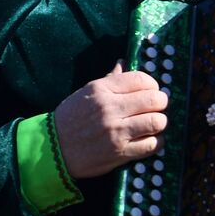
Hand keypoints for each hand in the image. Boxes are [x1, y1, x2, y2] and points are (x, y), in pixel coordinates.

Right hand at [53, 62, 167, 178]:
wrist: (53, 148)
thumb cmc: (70, 118)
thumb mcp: (87, 92)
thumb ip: (110, 79)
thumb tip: (123, 63)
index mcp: (102, 89)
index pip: (141, 80)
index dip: (153, 85)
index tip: (152, 91)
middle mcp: (110, 108)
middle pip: (154, 100)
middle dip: (161, 103)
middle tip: (157, 107)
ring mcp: (116, 131)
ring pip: (156, 122)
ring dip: (160, 123)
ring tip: (154, 124)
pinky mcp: (120, 152)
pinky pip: (151, 145)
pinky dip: (156, 142)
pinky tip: (150, 139)